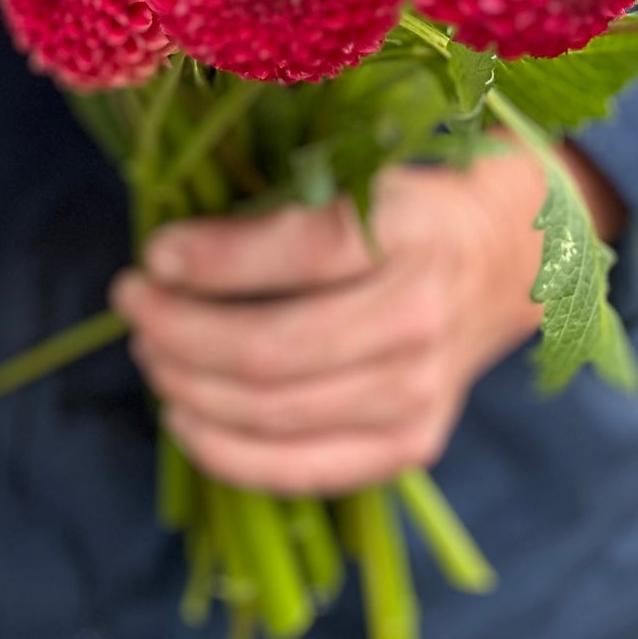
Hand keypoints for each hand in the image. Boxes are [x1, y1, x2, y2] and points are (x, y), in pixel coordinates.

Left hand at [112, 145, 620, 497]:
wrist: (506, 260)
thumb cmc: (406, 203)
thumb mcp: (361, 170)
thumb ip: (280, 198)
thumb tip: (170, 242)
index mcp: (410, 226)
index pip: (298, 252)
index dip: (213, 259)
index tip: (154, 252)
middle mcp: (420, 315)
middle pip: (273, 348)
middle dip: (179, 329)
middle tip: (131, 302)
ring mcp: (419, 391)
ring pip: (274, 412)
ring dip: (189, 385)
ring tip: (149, 351)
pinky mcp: (412, 444)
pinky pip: (301, 468)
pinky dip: (226, 451)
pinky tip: (181, 415)